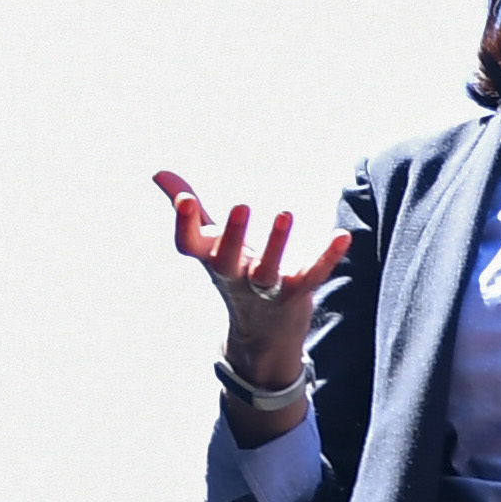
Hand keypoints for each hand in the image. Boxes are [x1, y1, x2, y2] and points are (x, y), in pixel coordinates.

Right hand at [155, 171, 347, 398]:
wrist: (264, 330)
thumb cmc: (234, 272)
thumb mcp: (210, 242)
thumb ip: (190, 209)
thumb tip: (158, 172)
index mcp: (210, 260)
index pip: (189, 245)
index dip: (184, 224)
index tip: (185, 199)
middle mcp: (234, 276)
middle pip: (227, 260)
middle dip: (233, 234)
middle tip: (241, 205)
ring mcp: (265, 289)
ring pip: (268, 271)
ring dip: (276, 244)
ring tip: (284, 213)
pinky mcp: (296, 294)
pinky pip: (312, 276)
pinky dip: (327, 257)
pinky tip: (342, 236)